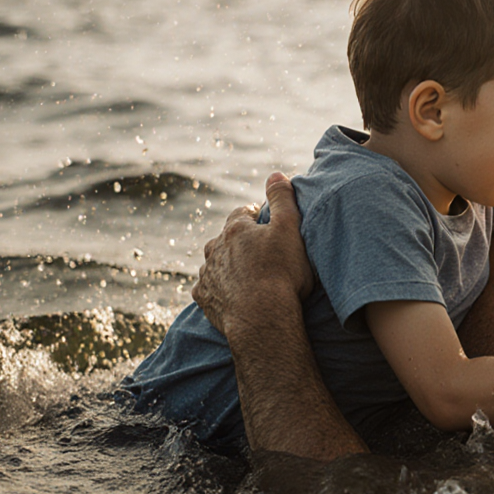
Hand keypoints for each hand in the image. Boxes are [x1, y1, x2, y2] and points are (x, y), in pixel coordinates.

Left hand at [191, 172, 311, 336]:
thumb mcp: (290, 229)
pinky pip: (208, 288)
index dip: (257, 216)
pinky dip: (218, 288)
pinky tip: (232, 295)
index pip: (243, 213)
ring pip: (215, 262)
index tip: (268, 223)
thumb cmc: (281, 273)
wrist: (262, 318)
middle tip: (260, 252)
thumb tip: (276, 174)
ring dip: (228, 265)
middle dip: (239, 241)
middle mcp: (215, 248)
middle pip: (226, 238)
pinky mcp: (204, 297)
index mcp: (236, 229)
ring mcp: (207, 273)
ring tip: (248, 276)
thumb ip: (283, 199)